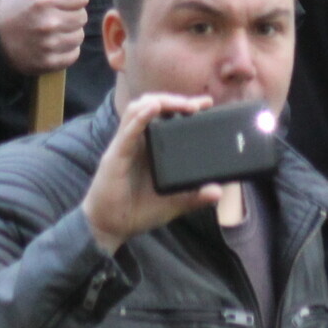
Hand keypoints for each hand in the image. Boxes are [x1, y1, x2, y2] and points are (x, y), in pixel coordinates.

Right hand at [0, 0, 90, 76]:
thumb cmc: (14, 7)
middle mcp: (48, 22)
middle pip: (82, 16)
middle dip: (72, 13)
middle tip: (57, 14)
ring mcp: (49, 45)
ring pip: (79, 35)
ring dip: (70, 32)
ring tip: (54, 29)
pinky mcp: (48, 62)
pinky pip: (73, 54)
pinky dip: (66, 49)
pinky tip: (53, 43)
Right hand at [80, 93, 221, 255]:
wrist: (110, 228)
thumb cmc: (137, 211)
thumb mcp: (172, 204)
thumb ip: (193, 197)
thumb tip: (217, 191)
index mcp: (149, 147)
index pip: (165, 116)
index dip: (183, 106)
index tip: (206, 103)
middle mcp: (136, 141)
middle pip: (151, 105)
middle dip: (174, 99)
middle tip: (197, 104)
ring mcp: (125, 146)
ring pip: (137, 110)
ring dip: (158, 102)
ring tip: (179, 103)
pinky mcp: (116, 156)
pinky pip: (127, 132)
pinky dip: (140, 118)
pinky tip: (151, 109)